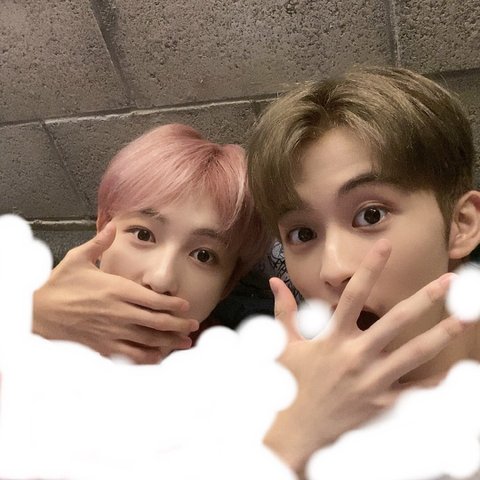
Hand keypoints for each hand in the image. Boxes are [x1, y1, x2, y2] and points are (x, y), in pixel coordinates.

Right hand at [33, 223, 198, 363]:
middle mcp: (119, 312)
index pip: (153, 299)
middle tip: (193, 325)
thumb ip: (99, 243)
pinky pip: (131, 355)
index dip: (173, 304)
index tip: (186, 305)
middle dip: (178, 325)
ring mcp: (112, 332)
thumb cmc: (59, 286)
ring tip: (185, 342)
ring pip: (148, 340)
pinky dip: (147, 358)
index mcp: (116, 290)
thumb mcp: (78, 259)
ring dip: (169, 342)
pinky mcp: (103, 347)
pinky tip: (158, 358)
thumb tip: (114, 226)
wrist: (38, 313)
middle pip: (157, 322)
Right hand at [265, 239, 469, 472]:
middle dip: (424, 298)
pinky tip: (454, 372)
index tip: (385, 245)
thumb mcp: (285, 344)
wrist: (295, 430)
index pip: (354, 295)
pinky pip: (413, 392)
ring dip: (440, 335)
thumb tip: (276, 281)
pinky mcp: (381, 403)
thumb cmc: (291, 383)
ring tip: (465, 319)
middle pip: (396, 320)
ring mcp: (372, 381)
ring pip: (413, 354)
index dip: (370, 267)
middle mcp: (356, 356)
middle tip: (448, 279)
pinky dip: (434, 382)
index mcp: (333, 338)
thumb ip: (285, 311)